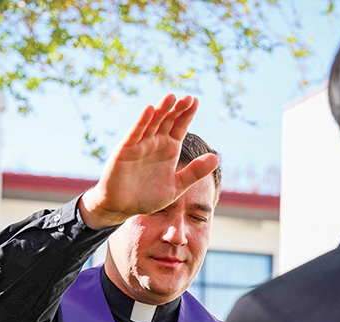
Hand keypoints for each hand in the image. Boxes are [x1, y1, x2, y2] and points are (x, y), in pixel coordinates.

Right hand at [79, 94, 219, 228]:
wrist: (122, 207)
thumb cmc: (147, 196)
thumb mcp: (176, 186)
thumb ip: (195, 173)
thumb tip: (216, 158)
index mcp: (169, 149)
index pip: (180, 127)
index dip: (187, 114)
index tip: (196, 101)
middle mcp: (155, 143)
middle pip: (168, 121)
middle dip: (177, 109)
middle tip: (188, 98)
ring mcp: (140, 145)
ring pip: (152, 123)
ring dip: (161, 110)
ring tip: (171, 97)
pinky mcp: (125, 150)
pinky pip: (134, 134)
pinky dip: (141, 122)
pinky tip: (149, 110)